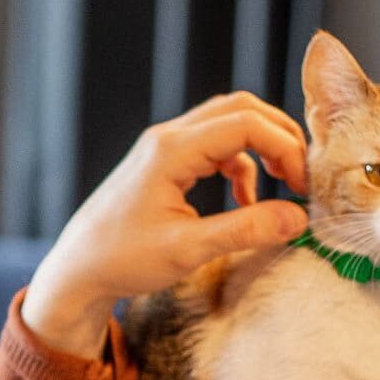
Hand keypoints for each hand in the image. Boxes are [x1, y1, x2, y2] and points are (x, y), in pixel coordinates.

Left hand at [21, 91, 310, 355]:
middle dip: (279, 137)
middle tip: (299, 177)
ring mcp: (164, 147)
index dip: (285, 148)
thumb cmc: (122, 259)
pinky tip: (246, 202)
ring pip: (228, 123)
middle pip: (240, 109)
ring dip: (261, 149)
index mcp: (171, 151)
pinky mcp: (164, 162)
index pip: (246, 124)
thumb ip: (245, 230)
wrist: (77, 269)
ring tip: (281, 187)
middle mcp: (167, 138)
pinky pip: (214, 146)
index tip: (302, 185)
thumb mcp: (188, 249)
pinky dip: (240, 165)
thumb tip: (297, 218)